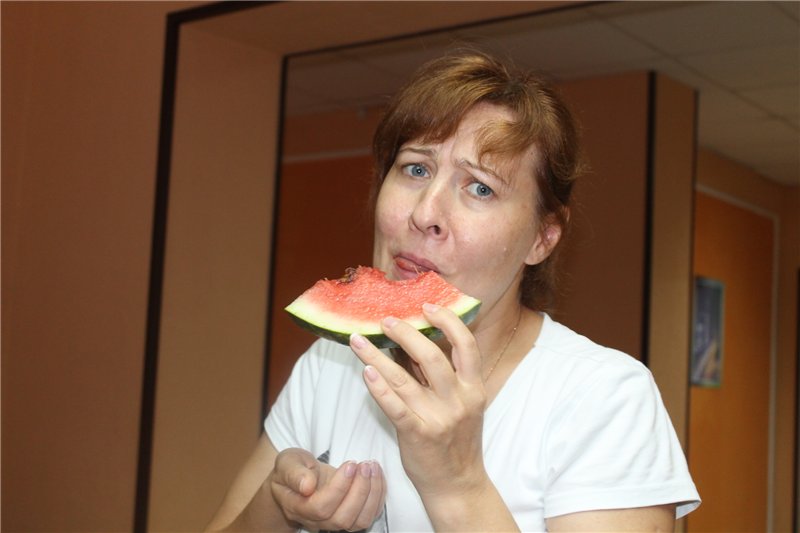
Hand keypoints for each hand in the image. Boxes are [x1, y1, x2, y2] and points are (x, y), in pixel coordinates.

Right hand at [269, 448, 385, 530]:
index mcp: (298, 507)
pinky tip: (377, 475)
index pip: (320, 507)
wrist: (300, 477)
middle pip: (342, 518)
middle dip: (359, 491)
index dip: (338, 488)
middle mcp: (317, 520)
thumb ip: (294, 473)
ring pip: (359, 521)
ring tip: (372, 467)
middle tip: (365, 465)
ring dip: (372, 494)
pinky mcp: (351, 516)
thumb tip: (307, 485)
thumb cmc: (293, 468)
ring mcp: (335, 521)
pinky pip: (369, 515)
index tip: (350, 464)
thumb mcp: (287, 462)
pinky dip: (378, 495)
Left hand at [349, 303, 488, 498]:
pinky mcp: (417, 435)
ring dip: (378, 355)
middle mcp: (459, 400)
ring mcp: (438, 418)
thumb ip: (443, 375)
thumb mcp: (462, 404)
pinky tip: (366, 371)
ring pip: (405, 379)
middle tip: (386, 320)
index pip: (467, 345)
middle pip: (432, 356)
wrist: (457, 484)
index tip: (427, 305)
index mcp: (474, 388)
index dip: (448, 321)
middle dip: (406, 333)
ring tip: (358, 339)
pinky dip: (379, 387)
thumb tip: (414, 340)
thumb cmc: (456, 440)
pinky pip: (395, 406)